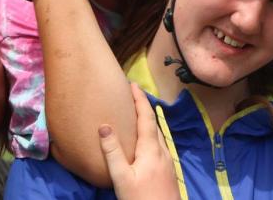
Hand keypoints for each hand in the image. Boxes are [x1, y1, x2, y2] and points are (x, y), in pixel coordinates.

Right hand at [101, 84, 177, 199]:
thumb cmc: (141, 199)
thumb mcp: (121, 177)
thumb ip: (113, 152)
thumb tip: (105, 126)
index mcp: (151, 150)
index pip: (146, 118)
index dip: (140, 100)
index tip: (132, 84)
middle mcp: (162, 152)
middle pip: (154, 123)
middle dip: (143, 107)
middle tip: (132, 95)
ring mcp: (167, 161)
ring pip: (158, 134)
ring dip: (148, 121)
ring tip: (136, 114)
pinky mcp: (168, 170)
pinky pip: (159, 144)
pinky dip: (150, 134)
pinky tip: (144, 142)